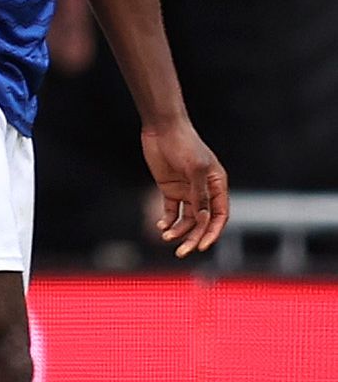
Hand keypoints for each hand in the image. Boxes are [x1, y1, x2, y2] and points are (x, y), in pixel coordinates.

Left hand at [139, 118, 227, 257]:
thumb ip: (199, 194)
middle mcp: (204, 191)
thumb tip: (203, 219)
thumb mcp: (195, 168)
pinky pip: (171, 211)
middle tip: (182, 251)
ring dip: (178, 231)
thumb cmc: (184, 144)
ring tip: (167, 237)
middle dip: (194, 237)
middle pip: (202, 221)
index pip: (219, 215)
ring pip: (186, 219)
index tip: (203, 246)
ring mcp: (187, 191)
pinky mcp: (170, 189)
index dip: (213, 232)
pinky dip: (167, 221)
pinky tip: (161, 227)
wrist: (162, 129)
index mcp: (217, 185)